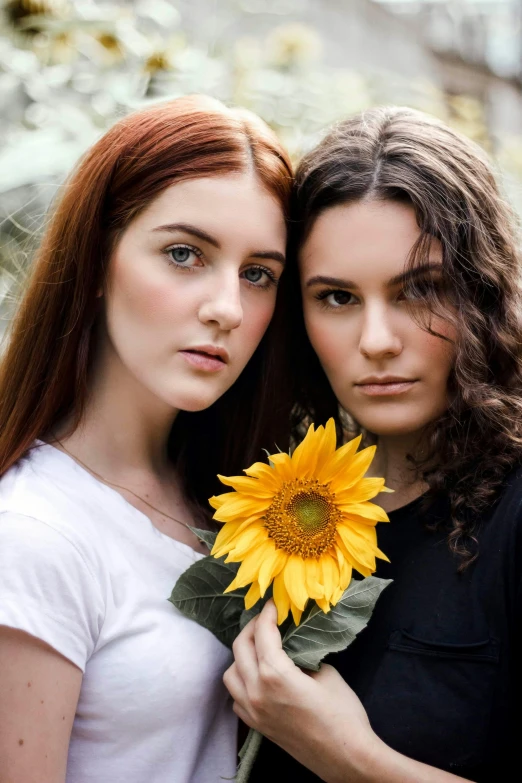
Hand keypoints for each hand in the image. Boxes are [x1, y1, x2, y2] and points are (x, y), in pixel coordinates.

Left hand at [224, 600, 379, 782]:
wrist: (347, 758)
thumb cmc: (343, 714)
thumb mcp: (327, 674)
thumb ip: (304, 655)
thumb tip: (295, 645)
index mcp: (274, 675)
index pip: (262, 634)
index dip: (267, 614)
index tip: (273, 604)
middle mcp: (256, 692)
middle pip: (240, 648)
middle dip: (252, 629)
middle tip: (266, 620)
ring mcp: (253, 711)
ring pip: (231, 673)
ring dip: (242, 656)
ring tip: (260, 648)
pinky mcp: (256, 726)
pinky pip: (236, 697)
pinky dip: (241, 681)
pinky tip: (257, 677)